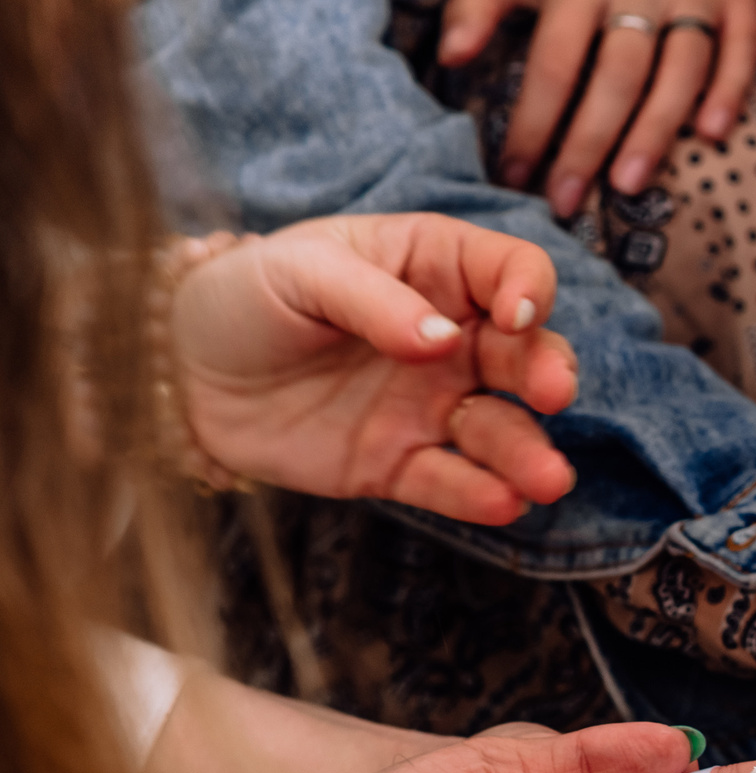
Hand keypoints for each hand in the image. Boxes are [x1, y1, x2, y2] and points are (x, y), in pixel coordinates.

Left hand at [170, 215, 578, 523]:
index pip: (509, 269)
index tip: (513, 315)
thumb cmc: (245, 296)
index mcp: (432, 269)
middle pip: (524, 354)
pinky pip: (450, 482)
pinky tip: (503, 502)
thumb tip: (442, 340)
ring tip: (548, 479)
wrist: (184, 372)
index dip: (526, 288)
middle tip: (554, 392)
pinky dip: (480, 495)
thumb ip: (371, 299)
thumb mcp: (297, 270)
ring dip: (529, 451)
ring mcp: (430, 405)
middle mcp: (449, 339)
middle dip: (548, 372)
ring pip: (500, 428)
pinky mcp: (401, 464)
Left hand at [441, 0, 755, 215]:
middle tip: (565, 199)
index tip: (514, 174)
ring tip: (627, 183)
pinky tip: (713, 134)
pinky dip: (730, 89)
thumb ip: (480, 3)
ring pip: (678, 69)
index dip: (533, 121)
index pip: (555, 62)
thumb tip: (451, 55)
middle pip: (616, 75)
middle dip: (588, 142)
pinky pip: (742, 46)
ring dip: (655, 130)